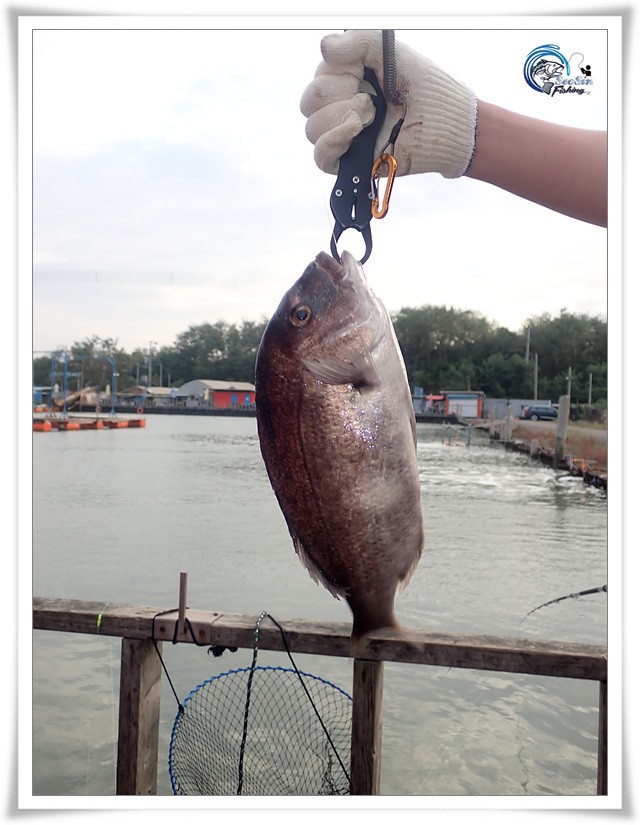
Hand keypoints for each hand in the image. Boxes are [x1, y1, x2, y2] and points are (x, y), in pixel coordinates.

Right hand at [300, 30, 477, 177]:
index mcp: (344, 82)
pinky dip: (332, 141)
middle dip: (337, 94)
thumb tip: (323, 47)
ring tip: (371, 115)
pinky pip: (319, 157)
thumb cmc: (420, 84)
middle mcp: (339, 109)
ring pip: (312, 128)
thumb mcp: (385, 50)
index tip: (362, 72)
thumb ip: (354, 41)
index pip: (316, 77)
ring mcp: (343, 138)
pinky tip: (354, 131)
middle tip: (369, 97)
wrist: (443, 119)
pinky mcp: (350, 163)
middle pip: (308, 102)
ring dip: (340, 117)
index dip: (336, 73)